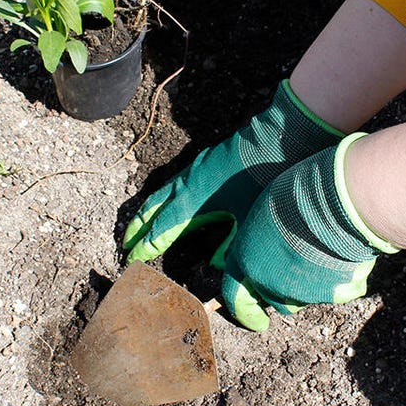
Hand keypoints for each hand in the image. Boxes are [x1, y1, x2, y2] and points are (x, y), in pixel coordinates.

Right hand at [123, 80, 343, 266]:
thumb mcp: (249, 220)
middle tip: (125, 244)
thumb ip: (232, 248)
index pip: (161, 230)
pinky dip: (164, 196)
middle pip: (153, 209)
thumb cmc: (265, 178)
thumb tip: (217, 268)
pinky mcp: (205, 161)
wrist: (280, 138)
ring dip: (148, 210)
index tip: (134, 261)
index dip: (146, 247)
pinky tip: (172, 199)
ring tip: (139, 223)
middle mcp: (188, 184)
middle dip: (138, 228)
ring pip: (162, 193)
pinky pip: (175, 182)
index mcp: (193, 201)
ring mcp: (195, 169)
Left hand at [221, 134, 397, 330]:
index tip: (258, 323)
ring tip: (323, 251)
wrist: (336, 200)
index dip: (245, 312)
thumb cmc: (296, 195)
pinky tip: (346, 254)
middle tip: (299, 265)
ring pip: (306, 298)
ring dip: (311, 284)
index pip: (236, 297)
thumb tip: (251, 250)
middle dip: (285, 290)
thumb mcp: (262, 210)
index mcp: (247, 261)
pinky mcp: (335, 294)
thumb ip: (256, 238)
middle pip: (276, 301)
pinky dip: (343, 277)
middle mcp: (272, 283)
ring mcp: (305, 291)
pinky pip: (340, 291)